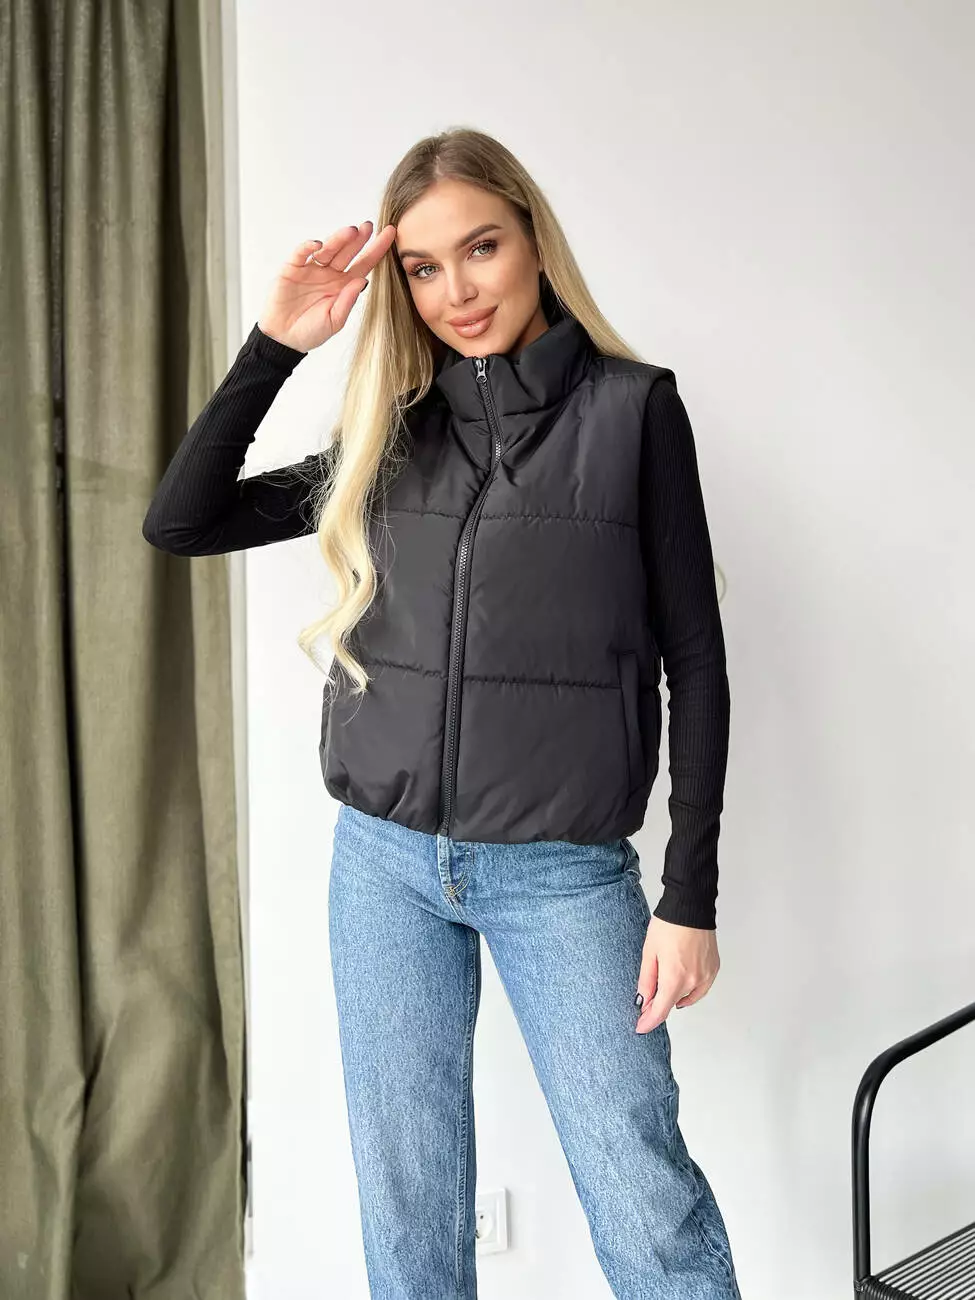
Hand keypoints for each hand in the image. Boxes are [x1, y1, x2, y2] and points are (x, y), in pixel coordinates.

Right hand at [258, 222, 397, 352]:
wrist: (284, 338)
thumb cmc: (311, 331)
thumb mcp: (335, 321)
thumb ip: (347, 301)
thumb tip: (363, 281)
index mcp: (344, 285)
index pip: (364, 263)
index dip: (377, 249)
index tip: (391, 233)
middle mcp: (330, 273)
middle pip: (347, 252)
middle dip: (358, 239)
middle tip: (368, 227)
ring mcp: (311, 269)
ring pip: (328, 249)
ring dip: (338, 239)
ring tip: (350, 231)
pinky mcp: (292, 268)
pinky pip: (301, 253)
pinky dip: (308, 247)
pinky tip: (319, 244)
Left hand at [634, 916, 719, 1032]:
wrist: (691, 907)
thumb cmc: (668, 925)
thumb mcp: (649, 952)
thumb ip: (647, 980)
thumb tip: (643, 1001)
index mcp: (675, 978)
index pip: (661, 1011)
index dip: (649, 1022)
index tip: (640, 1028)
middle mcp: (693, 981)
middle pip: (673, 1004)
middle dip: (658, 1005)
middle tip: (646, 1000)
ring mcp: (706, 976)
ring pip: (687, 997)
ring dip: (674, 996)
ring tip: (662, 985)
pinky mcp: (713, 969)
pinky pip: (700, 988)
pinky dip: (689, 990)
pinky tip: (680, 982)